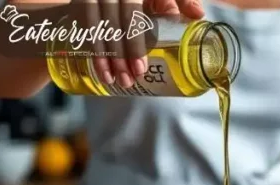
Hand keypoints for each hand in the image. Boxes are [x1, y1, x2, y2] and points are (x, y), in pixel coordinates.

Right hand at [80, 0, 204, 88]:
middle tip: (128, 79)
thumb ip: (180, 0)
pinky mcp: (83, 0)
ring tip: (111, 80)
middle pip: (112, 23)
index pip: (132, 13)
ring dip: (101, 55)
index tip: (141, 68)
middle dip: (119, 54)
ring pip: (94, 24)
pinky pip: (81, 24)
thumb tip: (198, 15)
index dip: (134, 42)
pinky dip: (88, 47)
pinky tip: (98, 68)